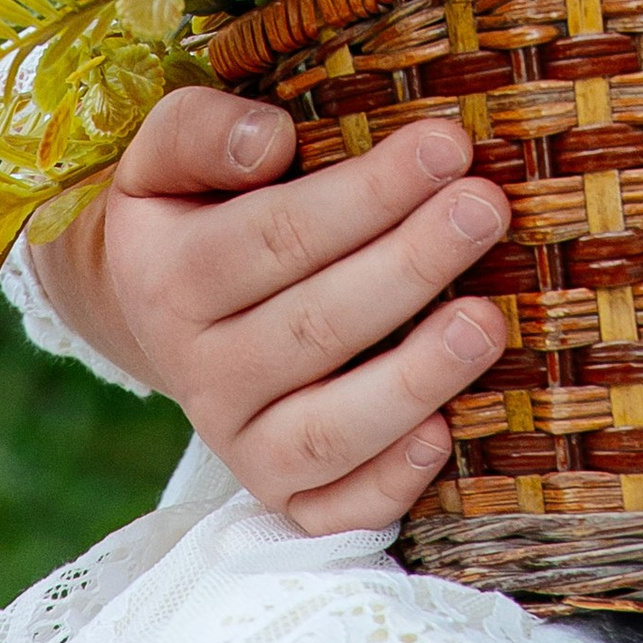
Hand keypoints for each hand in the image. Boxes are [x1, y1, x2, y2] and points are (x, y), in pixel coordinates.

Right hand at [27, 87, 506, 533]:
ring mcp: (240, 443)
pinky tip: (444, 436)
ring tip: (487, 321)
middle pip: (314, 326)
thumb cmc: (194, 205)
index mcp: (173, 279)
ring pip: (326, 429)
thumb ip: (204, 131)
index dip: (365, 193)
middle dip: (410, 264)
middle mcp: (200, 373)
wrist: (155, 307)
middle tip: (485, 207)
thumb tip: (273, 140)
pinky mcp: (280, 495)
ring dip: (412, 378)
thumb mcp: (167, 153)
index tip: (447, 145)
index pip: (275, 237)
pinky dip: (385, 483)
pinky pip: (331, 510)